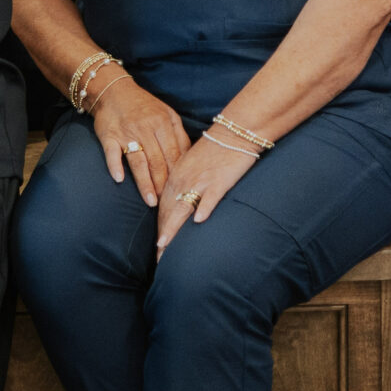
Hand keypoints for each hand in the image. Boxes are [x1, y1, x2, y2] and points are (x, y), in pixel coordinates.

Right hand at [90, 75, 188, 207]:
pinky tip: (119, 179)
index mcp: (163, 123)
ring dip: (145, 183)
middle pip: (158, 161)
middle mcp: (146, 128)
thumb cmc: (143, 106)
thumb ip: (179, 135)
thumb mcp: (167, 114)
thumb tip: (191, 160)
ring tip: (151, 201)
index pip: (174, 154)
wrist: (113, 90)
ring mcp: (126, 132)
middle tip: (168, 205)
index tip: (182, 192)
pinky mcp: (109, 135)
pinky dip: (115, 165)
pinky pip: (112, 152)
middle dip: (163, 185)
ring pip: (138, 161)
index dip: (178, 175)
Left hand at [155, 125, 263, 255]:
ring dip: (173, 228)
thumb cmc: (214, 150)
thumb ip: (183, 183)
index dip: (160, 229)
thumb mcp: (191, 165)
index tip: (157, 249)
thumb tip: (177, 203)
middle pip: (169, 211)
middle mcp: (184, 180)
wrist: (233, 132)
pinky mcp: (219, 180)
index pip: (164, 207)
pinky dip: (204, 207)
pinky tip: (199, 221)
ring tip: (165, 247)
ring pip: (183, 207)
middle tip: (157, 259)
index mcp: (176, 176)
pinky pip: (210, 196)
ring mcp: (201, 181)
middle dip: (163, 236)